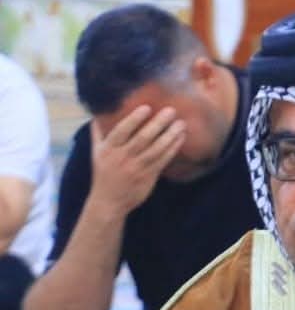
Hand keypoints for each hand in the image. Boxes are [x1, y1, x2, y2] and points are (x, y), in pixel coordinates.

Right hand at [88, 104, 185, 218]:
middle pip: (143, 138)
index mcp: (108, 149)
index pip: (122, 130)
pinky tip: (180, 139)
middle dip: (158, 123)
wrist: (109, 201)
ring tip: (181, 124)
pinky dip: (173, 148)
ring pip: (156, 149)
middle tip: (171, 111)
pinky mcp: (149, 176)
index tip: (147, 108)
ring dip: (170, 135)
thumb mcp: (96, 152)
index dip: (134, 119)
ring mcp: (137, 167)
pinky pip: (163, 160)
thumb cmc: (103, 173)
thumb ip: (98, 133)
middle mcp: (123, 157)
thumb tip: (97, 113)